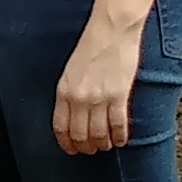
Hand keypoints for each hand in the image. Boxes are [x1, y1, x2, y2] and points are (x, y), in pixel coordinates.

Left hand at [52, 0, 152, 153]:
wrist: (111, 30)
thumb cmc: (92, 46)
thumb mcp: (71, 71)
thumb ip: (70, 93)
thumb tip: (74, 113)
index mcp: (64, 91)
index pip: (61, 127)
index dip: (66, 142)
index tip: (71, 149)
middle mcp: (79, 98)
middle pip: (79, 134)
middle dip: (85, 147)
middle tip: (90, 150)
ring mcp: (99, 98)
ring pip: (98, 134)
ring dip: (102, 144)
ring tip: (106, 146)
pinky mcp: (119, 95)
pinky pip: (118, 124)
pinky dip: (119, 136)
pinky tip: (121, 140)